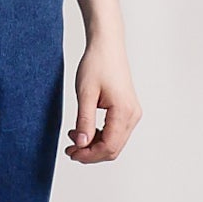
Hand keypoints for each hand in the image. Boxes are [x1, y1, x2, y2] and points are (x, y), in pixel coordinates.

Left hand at [65, 39, 140, 162]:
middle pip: (113, 149)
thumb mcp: (85, 94)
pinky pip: (115, 133)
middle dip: (90, 153)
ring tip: (74, 137)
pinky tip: (84, 130)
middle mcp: (132, 115)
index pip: (108, 146)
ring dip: (94, 146)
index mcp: (124, 111)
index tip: (71, 152)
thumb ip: (84, 121)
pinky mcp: (127, 111)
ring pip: (114, 143)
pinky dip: (99, 136)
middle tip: (69, 148)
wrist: (107, 46)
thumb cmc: (97, 64)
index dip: (89, 155)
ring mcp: (132, 113)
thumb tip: (81, 145)